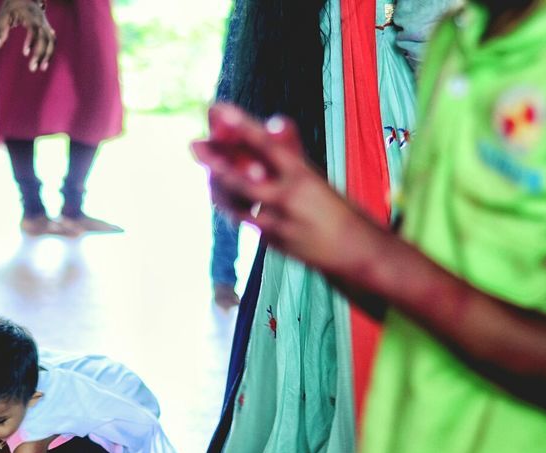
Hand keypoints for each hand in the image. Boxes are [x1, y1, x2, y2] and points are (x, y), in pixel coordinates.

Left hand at [0, 0, 55, 72]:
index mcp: (30, 16)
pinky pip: (52, 41)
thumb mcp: (4, 14)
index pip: (34, 30)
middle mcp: (40, 21)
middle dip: (40, 54)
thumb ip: (2, 29)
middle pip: (45, 38)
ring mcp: (45, 25)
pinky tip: (44, 63)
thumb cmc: (13, 5)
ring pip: (51, 41)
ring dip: (48, 55)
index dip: (31, 41)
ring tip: (42, 68)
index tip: (25, 53)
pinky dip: (50, 52)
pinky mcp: (47, 29)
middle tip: (32, 69)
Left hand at [192, 103, 383, 281]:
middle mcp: (288, 198)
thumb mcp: (313, 175)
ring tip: (205, 167)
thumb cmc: (330, 206)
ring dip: (215, 183)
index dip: (241, 124)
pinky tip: (217, 190)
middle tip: (193, 143)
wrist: (353, 251)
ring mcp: (277, 223)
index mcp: (302, 174)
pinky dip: (227, 202)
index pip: (267, 144)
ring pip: (235, 201)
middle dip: (213, 161)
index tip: (218, 108)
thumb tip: (274, 120)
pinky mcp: (271, 242)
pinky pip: (241, 218)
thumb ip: (289, 149)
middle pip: (241, 177)